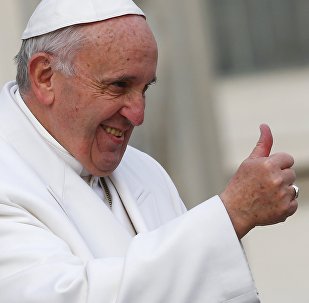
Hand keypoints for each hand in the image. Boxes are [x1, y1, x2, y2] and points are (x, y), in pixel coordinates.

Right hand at [220, 124, 297, 238]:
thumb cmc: (240, 185)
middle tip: (263, 185)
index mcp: (268, 164)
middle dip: (280, 177)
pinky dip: (284, 204)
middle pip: (291, 173)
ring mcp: (283, 195)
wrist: (234, 211)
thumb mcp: (249, 162)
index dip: (277, 165)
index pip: (287, 159)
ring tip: (266, 195)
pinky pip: (294, 202)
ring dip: (283, 191)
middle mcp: (277, 179)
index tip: (266, 172)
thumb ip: (263, 144)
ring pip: (293, 188)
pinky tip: (270, 204)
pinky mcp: (286, 209)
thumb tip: (265, 126)